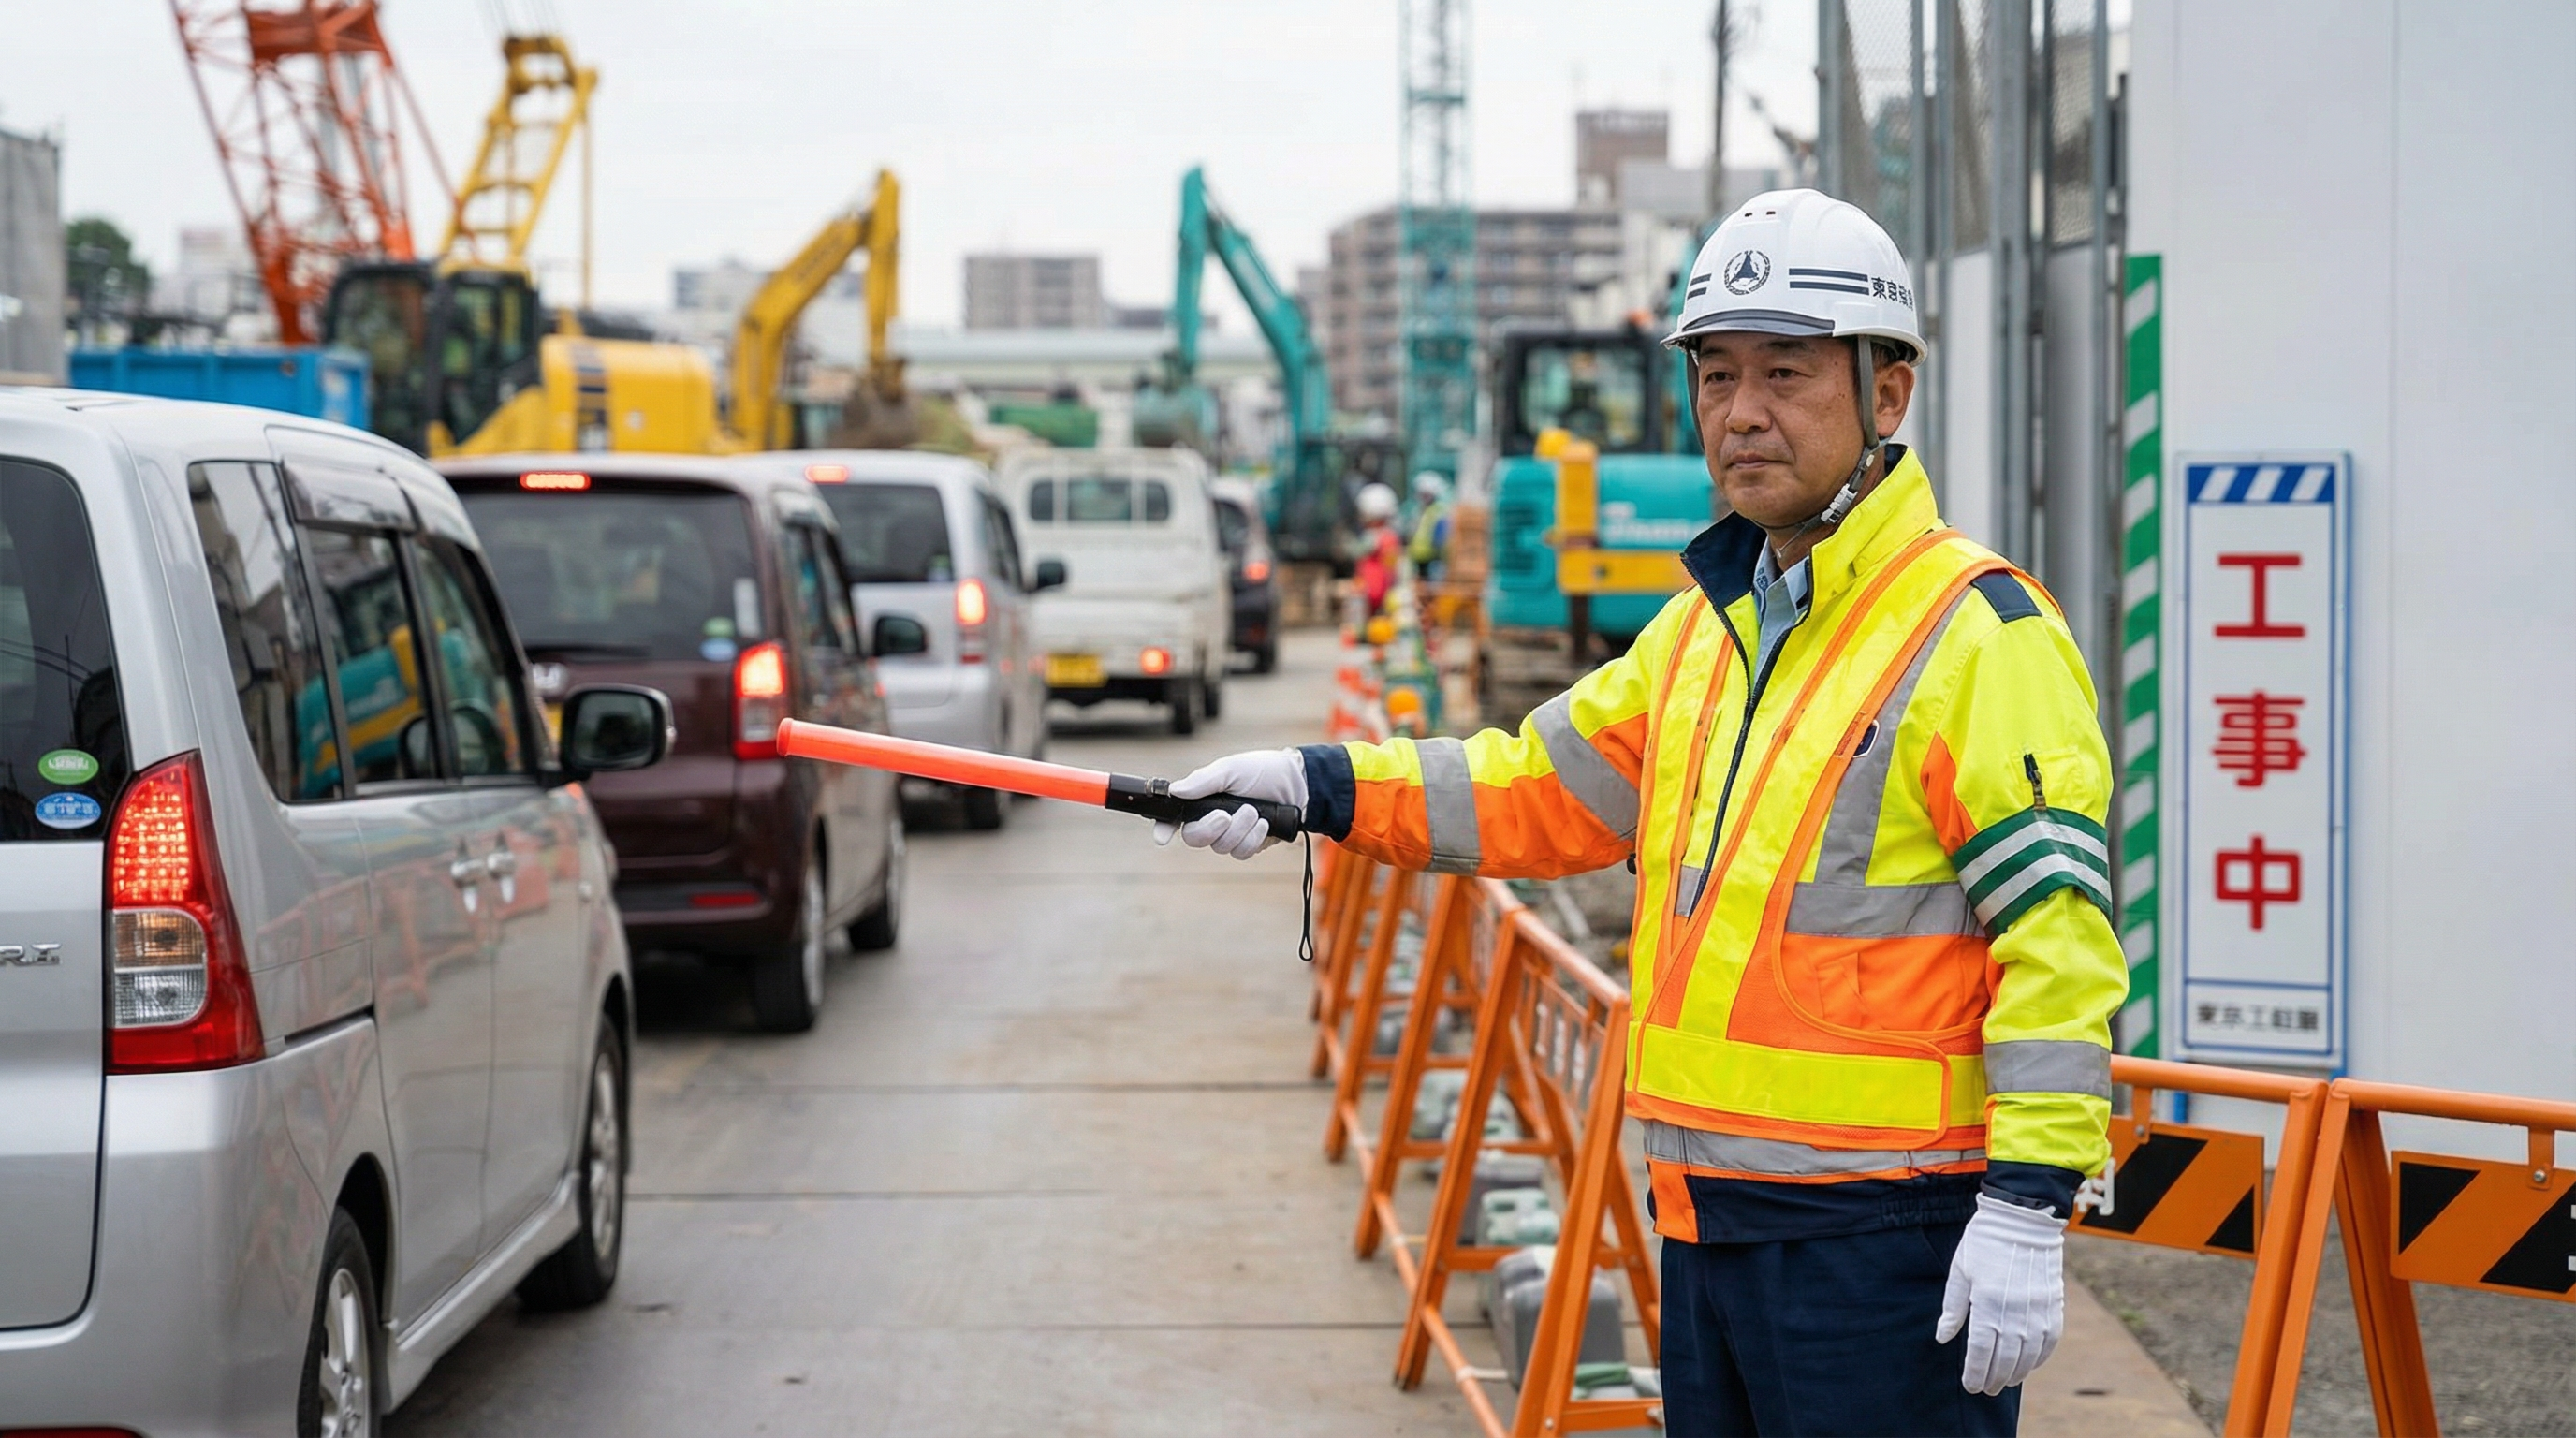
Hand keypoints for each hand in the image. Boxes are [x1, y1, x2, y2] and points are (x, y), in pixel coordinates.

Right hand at [1153, 748, 1307, 859]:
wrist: (1298, 784)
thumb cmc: (1262, 771)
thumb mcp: (1231, 769)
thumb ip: (1203, 781)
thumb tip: (1176, 791)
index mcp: (1201, 798)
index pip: (1174, 816)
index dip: (1164, 828)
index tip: (1162, 838)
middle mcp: (1211, 819)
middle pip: (1194, 838)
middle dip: (1210, 829)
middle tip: (1225, 816)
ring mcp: (1230, 834)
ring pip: (1221, 847)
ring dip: (1239, 829)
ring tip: (1254, 811)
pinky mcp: (1248, 844)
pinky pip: (1242, 852)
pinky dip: (1253, 838)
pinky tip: (1263, 824)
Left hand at [1936, 1192, 2065, 1394]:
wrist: (2023, 1220)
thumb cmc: (1985, 1243)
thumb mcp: (1960, 1271)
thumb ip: (1954, 1308)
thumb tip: (1942, 1338)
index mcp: (1987, 1303)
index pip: (1980, 1351)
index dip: (1975, 1372)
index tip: (1970, 1385)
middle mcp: (2014, 1312)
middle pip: (2004, 1359)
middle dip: (1994, 1378)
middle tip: (1986, 1389)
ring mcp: (2038, 1311)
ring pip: (2028, 1355)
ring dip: (2016, 1373)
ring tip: (2006, 1382)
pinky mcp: (2054, 1306)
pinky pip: (2049, 1342)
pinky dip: (2039, 1358)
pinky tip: (2029, 1365)